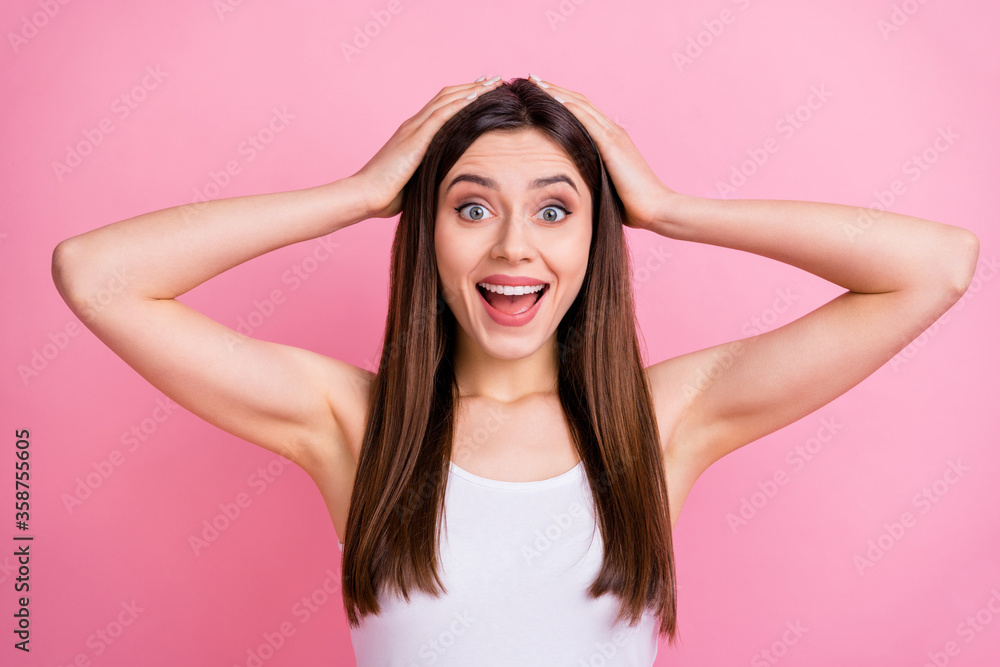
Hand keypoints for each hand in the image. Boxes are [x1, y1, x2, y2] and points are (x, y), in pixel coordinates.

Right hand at [352, 75, 502, 218]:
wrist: (366, 194)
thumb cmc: (387, 194)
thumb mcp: (415, 179)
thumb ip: (430, 171)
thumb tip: (447, 178)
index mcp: (413, 134)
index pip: (441, 106)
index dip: (463, 96)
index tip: (483, 91)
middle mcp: (413, 125)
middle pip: (447, 96)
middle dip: (472, 87)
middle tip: (494, 80)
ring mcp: (413, 129)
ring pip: (447, 100)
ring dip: (472, 89)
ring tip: (493, 82)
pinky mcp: (415, 139)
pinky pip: (441, 115)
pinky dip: (460, 103)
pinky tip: (476, 97)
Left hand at [526, 74, 673, 231]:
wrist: (656, 208)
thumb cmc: (632, 204)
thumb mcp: (604, 185)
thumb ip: (590, 176)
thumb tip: (569, 183)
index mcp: (611, 139)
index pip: (582, 112)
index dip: (561, 99)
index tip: (539, 92)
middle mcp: (613, 131)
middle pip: (579, 102)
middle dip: (554, 89)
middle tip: (531, 78)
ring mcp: (614, 136)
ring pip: (581, 105)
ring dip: (557, 92)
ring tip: (535, 82)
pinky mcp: (612, 145)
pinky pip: (588, 120)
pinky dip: (570, 107)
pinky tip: (554, 99)